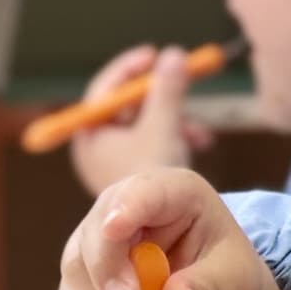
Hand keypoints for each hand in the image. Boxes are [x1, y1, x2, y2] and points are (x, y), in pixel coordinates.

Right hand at [56, 169, 286, 289]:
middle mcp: (129, 207)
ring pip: (75, 268)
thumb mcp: (236, 288)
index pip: (145, 190)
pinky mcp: (83, 276)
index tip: (114, 229)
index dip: (126, 206)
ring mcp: (100, 240)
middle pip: (96, 231)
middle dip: (107, 275)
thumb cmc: (229, 285)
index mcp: (176, 194)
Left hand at [69, 45, 215, 194]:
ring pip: (145, 125)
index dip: (130, 68)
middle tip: (183, 84)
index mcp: (91, 134)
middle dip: (161, 98)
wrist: (160, 234)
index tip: (153, 55)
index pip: (106, 89)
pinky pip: (152, 142)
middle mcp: (98, 147)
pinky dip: (173, 137)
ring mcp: (114, 162)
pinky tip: (198, 143)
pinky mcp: (132, 173)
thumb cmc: (151, 182)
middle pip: (128, 106)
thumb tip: (173, 54)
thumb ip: (167, 91)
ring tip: (199, 132)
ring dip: (174, 120)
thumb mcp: (163, 128)